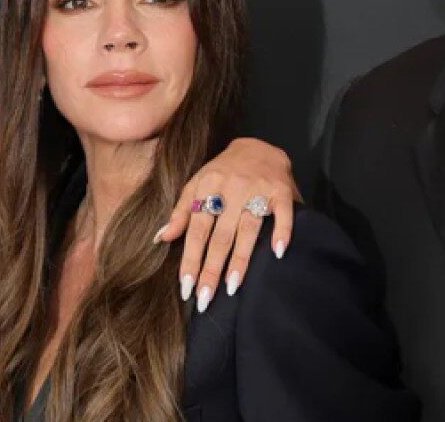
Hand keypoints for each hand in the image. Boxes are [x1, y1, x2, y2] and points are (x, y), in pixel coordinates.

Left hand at [155, 138, 298, 312]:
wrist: (257, 146)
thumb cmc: (222, 172)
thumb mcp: (196, 184)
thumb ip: (181, 212)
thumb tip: (161, 238)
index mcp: (207, 188)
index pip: (196, 231)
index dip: (190, 259)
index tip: (186, 287)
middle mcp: (231, 189)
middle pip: (219, 236)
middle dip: (211, 269)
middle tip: (205, 298)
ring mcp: (257, 190)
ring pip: (247, 229)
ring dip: (240, 259)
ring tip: (231, 286)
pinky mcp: (281, 191)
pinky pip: (283, 213)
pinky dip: (282, 232)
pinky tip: (278, 253)